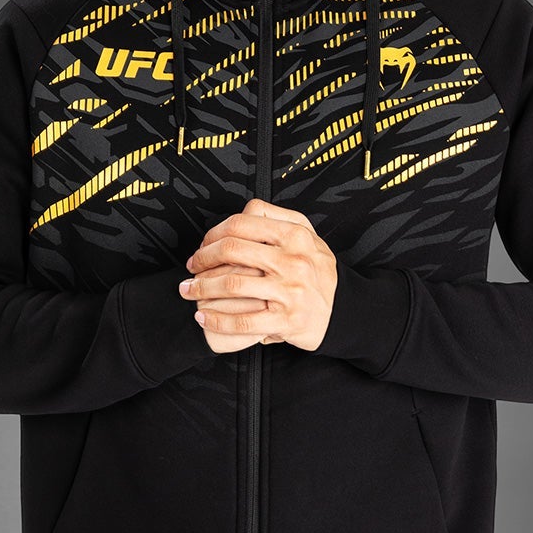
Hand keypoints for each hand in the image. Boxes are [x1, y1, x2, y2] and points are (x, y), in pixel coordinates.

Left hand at [178, 198, 336, 352]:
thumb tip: (247, 211)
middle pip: (231, 250)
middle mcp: (293, 260)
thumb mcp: (310, 237)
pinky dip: (216, 320)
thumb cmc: (320, 272)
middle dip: (201, 258)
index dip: (214, 233)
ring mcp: (289, 291)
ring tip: (187, 291)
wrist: (345, 311)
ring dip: (201, 288)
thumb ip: (279, 219)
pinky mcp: (286, 320)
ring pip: (231, 285)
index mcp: (296, 235)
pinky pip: (241, 322)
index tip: (203, 245)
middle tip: (190, 267)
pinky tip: (203, 317)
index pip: (241, 224)